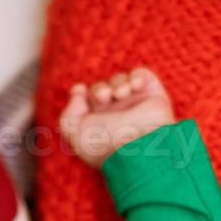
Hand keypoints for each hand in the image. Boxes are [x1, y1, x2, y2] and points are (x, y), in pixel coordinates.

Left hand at [58, 67, 175, 169]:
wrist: (140, 144)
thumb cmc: (106, 143)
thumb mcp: (76, 133)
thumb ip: (68, 113)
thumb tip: (79, 92)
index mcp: (98, 127)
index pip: (85, 103)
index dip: (80, 93)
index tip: (80, 90)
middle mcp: (116, 116)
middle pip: (101, 89)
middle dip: (100, 89)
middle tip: (103, 97)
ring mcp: (135, 106)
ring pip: (119, 81)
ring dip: (117, 83)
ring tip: (120, 94)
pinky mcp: (153, 96)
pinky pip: (141, 75)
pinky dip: (136, 77)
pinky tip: (134, 87)